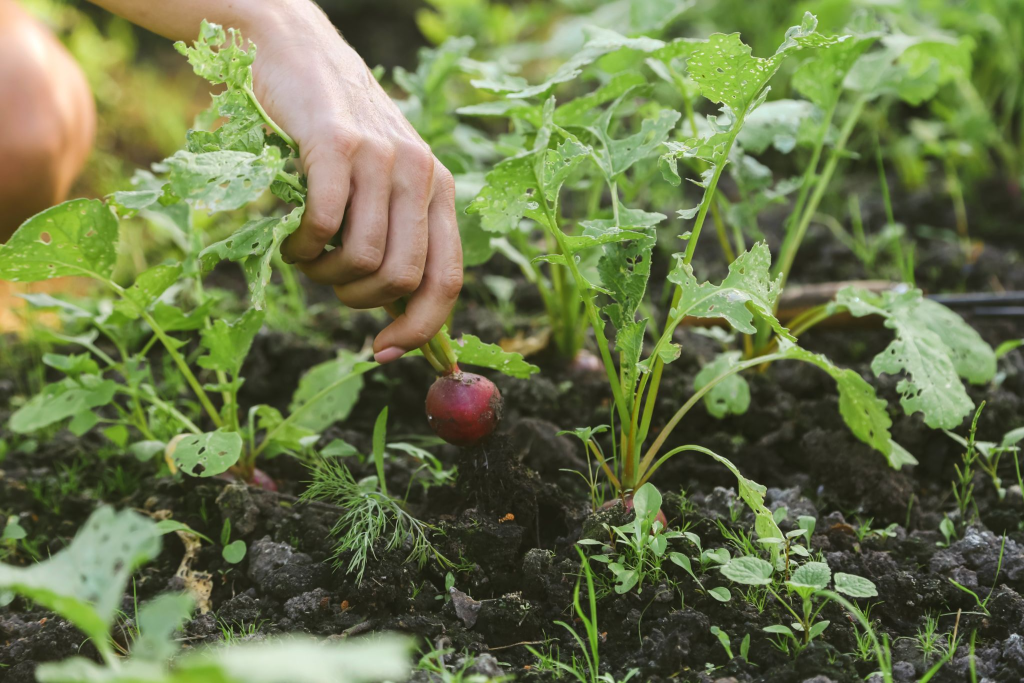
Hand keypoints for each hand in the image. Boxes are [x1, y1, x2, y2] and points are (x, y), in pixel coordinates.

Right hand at [246, 3, 461, 363]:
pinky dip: (301, 248)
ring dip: (324, 275)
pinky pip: (324, 225)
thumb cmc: (338, 138)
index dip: (420, 329)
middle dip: (358, 300)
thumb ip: (397, 239)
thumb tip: (401, 320)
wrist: (299, 54)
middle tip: (331, 282)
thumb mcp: (383, 186)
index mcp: (440, 191)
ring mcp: (381, 157)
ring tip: (306, 255)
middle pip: (401, 278)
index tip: (385, 351)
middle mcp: (421, 174)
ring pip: (361, 259)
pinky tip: (291, 239)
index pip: (447, 280)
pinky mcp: (336, 144)